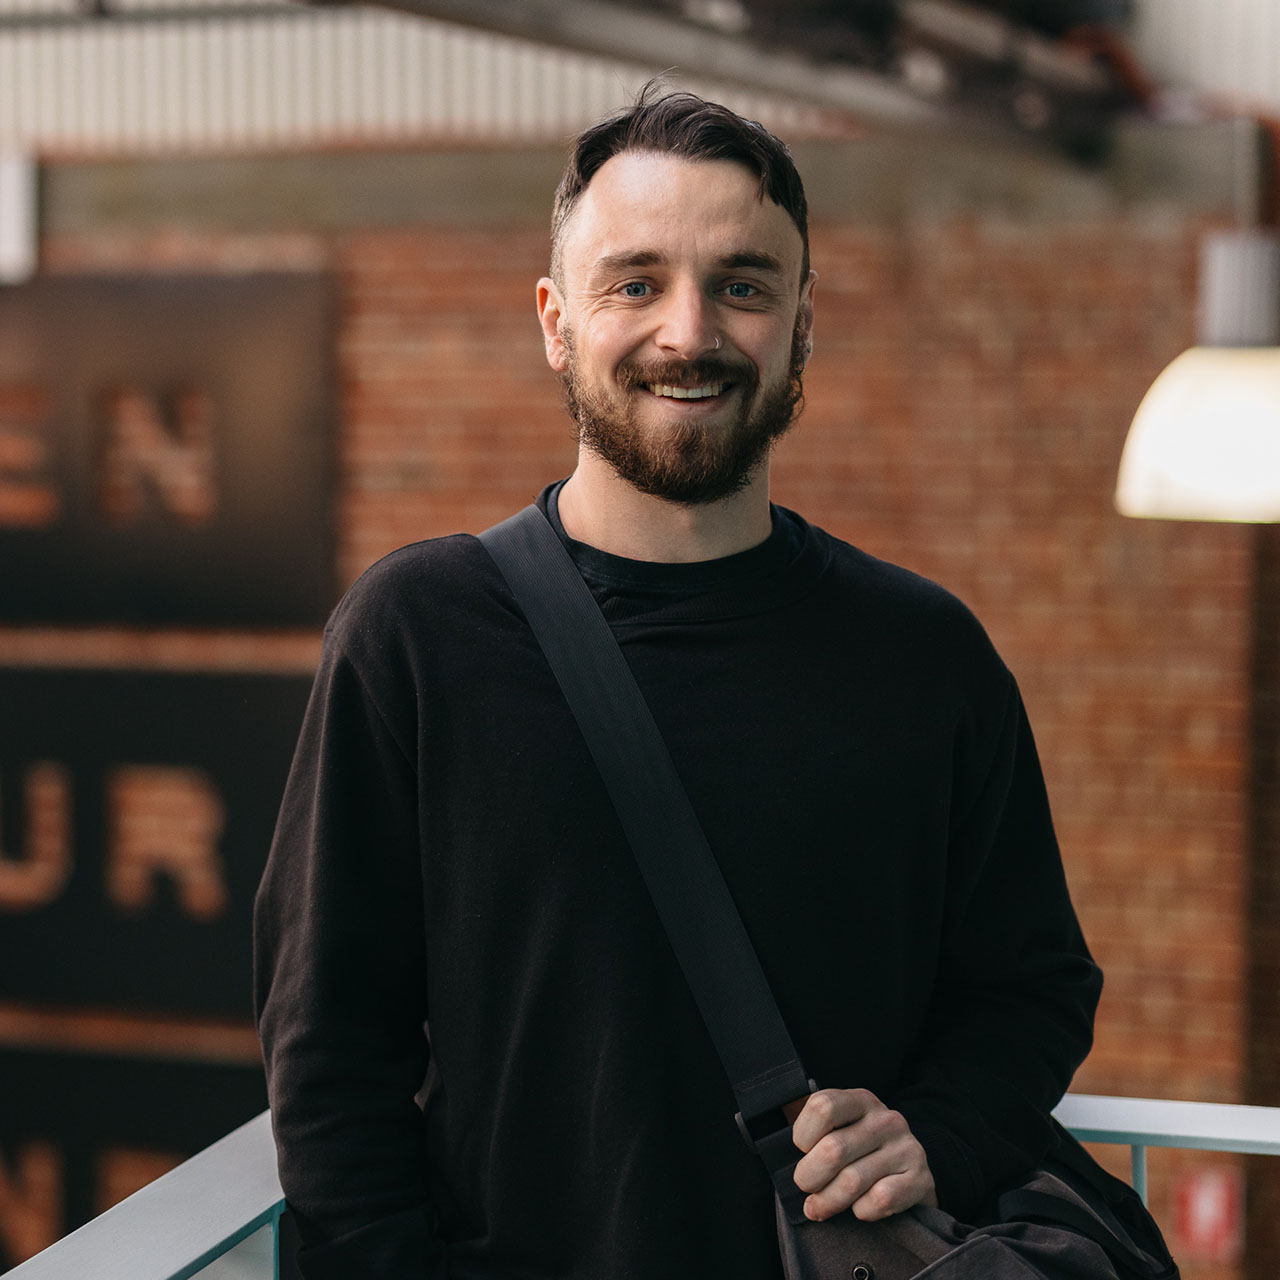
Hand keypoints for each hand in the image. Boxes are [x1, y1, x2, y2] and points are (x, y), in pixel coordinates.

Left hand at [790, 1088, 937, 1222]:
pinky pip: (879, 1200)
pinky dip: (860, 1211)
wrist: (912, 1173)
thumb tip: (768, 1132)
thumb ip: (808, 1127)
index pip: (822, 1107)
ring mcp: (907, 1148)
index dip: (802, 1134)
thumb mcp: (839, 1128)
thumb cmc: (861, 1151)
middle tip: (806, 1187)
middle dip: (809, 1177)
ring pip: (852, 1181)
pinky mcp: (921, 1179)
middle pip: (833, 1150)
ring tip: (819, 1207)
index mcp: (860, 1100)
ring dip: (828, 1201)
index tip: (802, 1149)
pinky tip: (858, 1208)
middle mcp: (887, 1119)